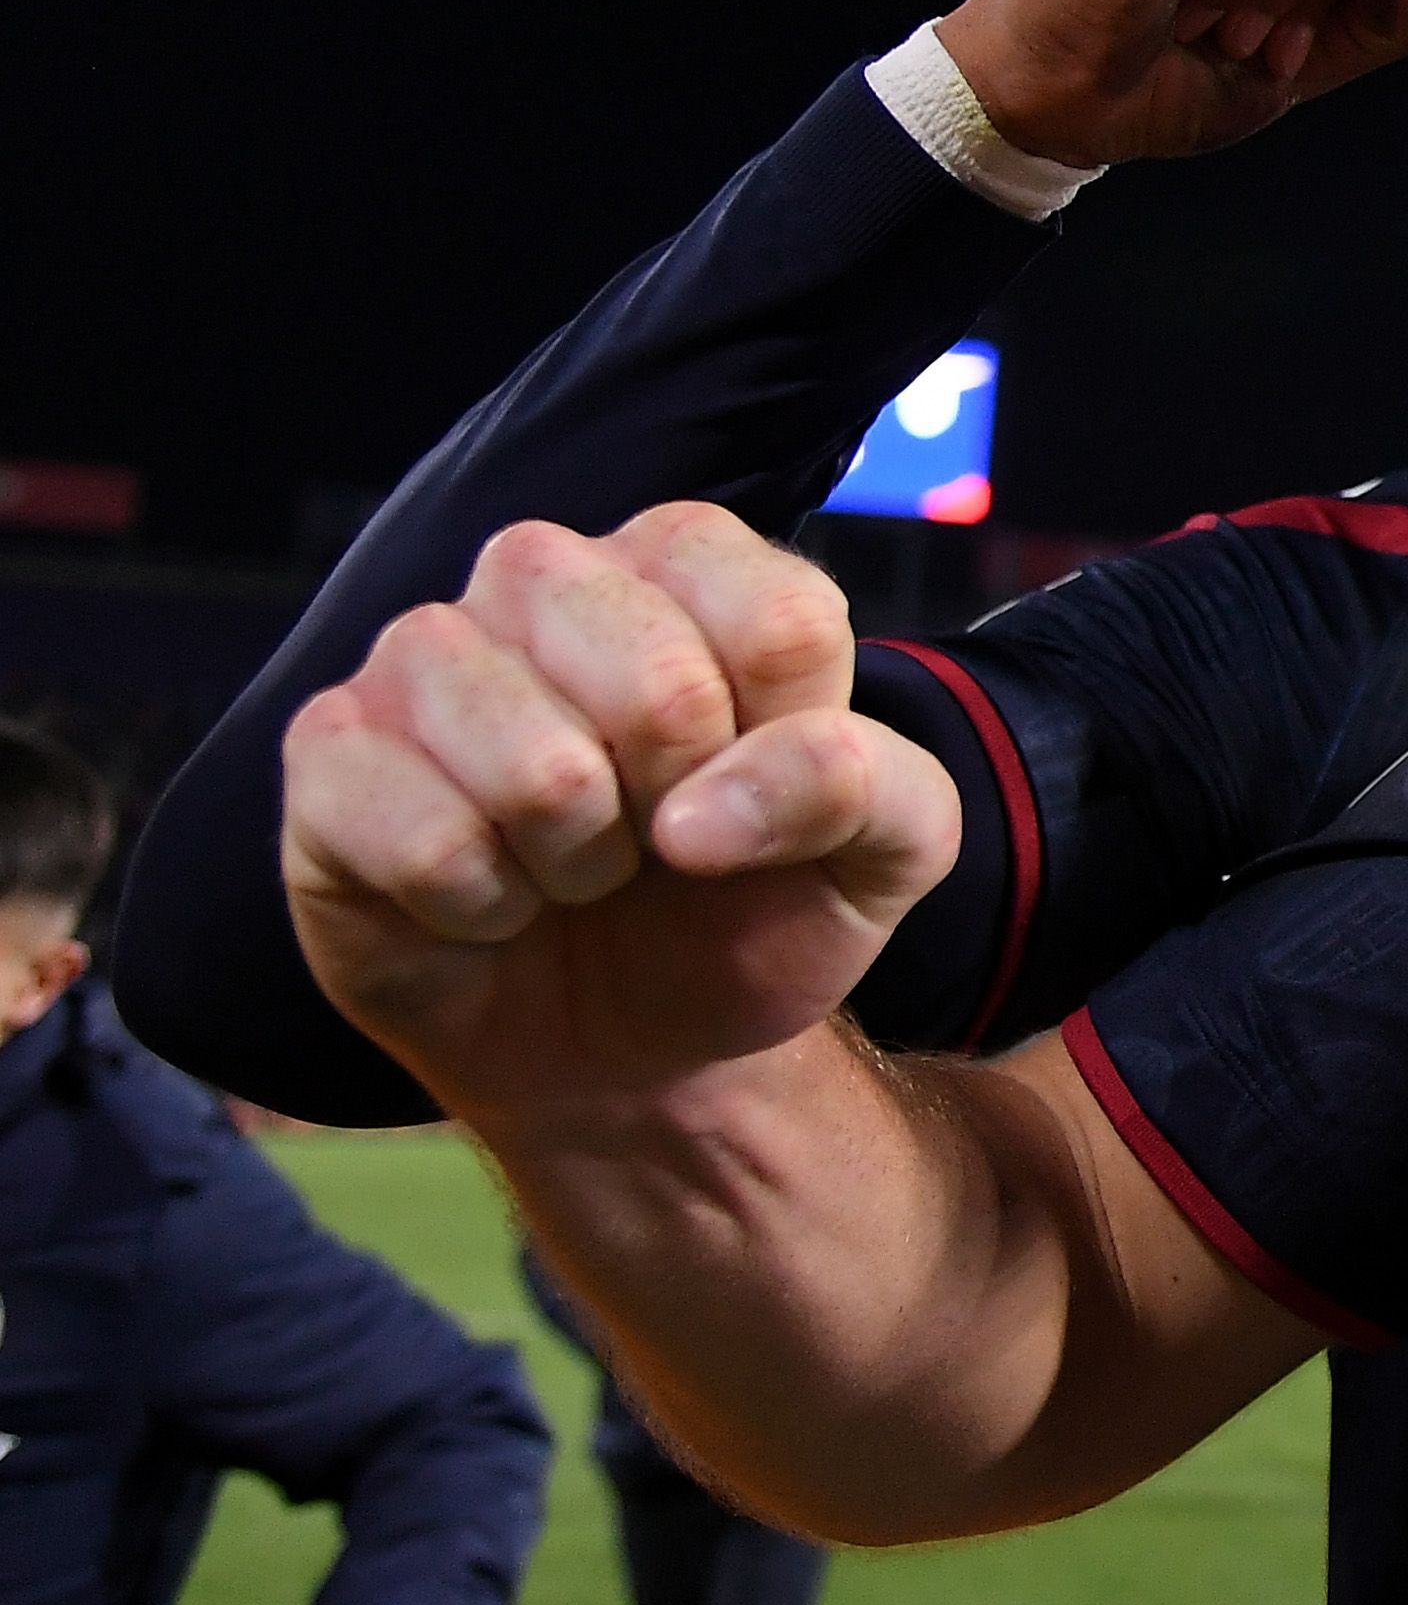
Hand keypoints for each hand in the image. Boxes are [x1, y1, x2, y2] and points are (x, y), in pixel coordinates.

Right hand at [281, 506, 961, 1123]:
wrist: (634, 1045)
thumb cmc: (750, 915)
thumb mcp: (881, 854)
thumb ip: (861, 788)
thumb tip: (698, 812)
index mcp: (693, 559)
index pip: (782, 623)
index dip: (786, 754)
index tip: (754, 793)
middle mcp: (549, 575)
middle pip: (662, 689)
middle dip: (678, 811)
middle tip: (655, 841)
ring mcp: (424, 653)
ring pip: (539, 770)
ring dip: (578, 866)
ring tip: (572, 867)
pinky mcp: (328, 750)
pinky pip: (427, 842)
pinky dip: (481, 911)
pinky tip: (486, 899)